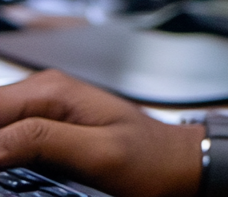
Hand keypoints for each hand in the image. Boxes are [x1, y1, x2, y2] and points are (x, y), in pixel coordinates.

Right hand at [0, 69, 201, 196]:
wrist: (173, 161)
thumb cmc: (148, 157)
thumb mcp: (96, 152)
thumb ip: (42, 141)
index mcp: (53, 90)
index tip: (0, 167)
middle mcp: (46, 91)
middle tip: (5, 174)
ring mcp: (45, 107)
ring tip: (7, 174)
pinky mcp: (46, 127)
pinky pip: (8, 132)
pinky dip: (3, 148)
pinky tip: (8, 164)